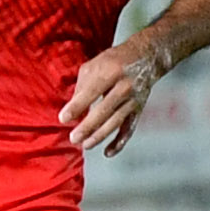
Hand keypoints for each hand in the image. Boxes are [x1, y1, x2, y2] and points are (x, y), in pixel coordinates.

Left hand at [61, 39, 166, 153]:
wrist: (146, 58)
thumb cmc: (114, 61)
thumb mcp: (94, 65)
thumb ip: (82, 86)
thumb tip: (72, 110)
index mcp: (110, 71)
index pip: (91, 92)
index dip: (77, 106)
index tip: (63, 118)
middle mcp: (125, 86)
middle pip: (104, 110)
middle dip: (87, 126)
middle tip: (73, 138)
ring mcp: (133, 99)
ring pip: (116, 122)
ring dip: (99, 136)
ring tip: (84, 145)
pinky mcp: (139, 110)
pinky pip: (129, 129)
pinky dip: (120, 142)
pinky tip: (108, 152)